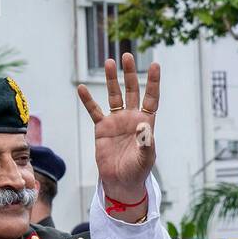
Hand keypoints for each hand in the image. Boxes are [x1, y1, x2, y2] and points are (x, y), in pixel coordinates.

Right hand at [76, 53, 158, 203]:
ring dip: (112, 80)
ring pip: (114, 96)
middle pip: (132, 90)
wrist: (121, 182)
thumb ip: (146, 142)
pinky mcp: (102, 128)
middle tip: (127, 56)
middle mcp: (131, 118)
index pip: (151, 98)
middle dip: (130, 74)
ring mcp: (116, 121)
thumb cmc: (137, 171)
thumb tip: (145, 126)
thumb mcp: (145, 158)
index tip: (155, 65)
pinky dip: (88, 100)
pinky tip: (82, 88)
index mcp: (146, 122)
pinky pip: (94, 111)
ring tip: (109, 62)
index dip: (153, 82)